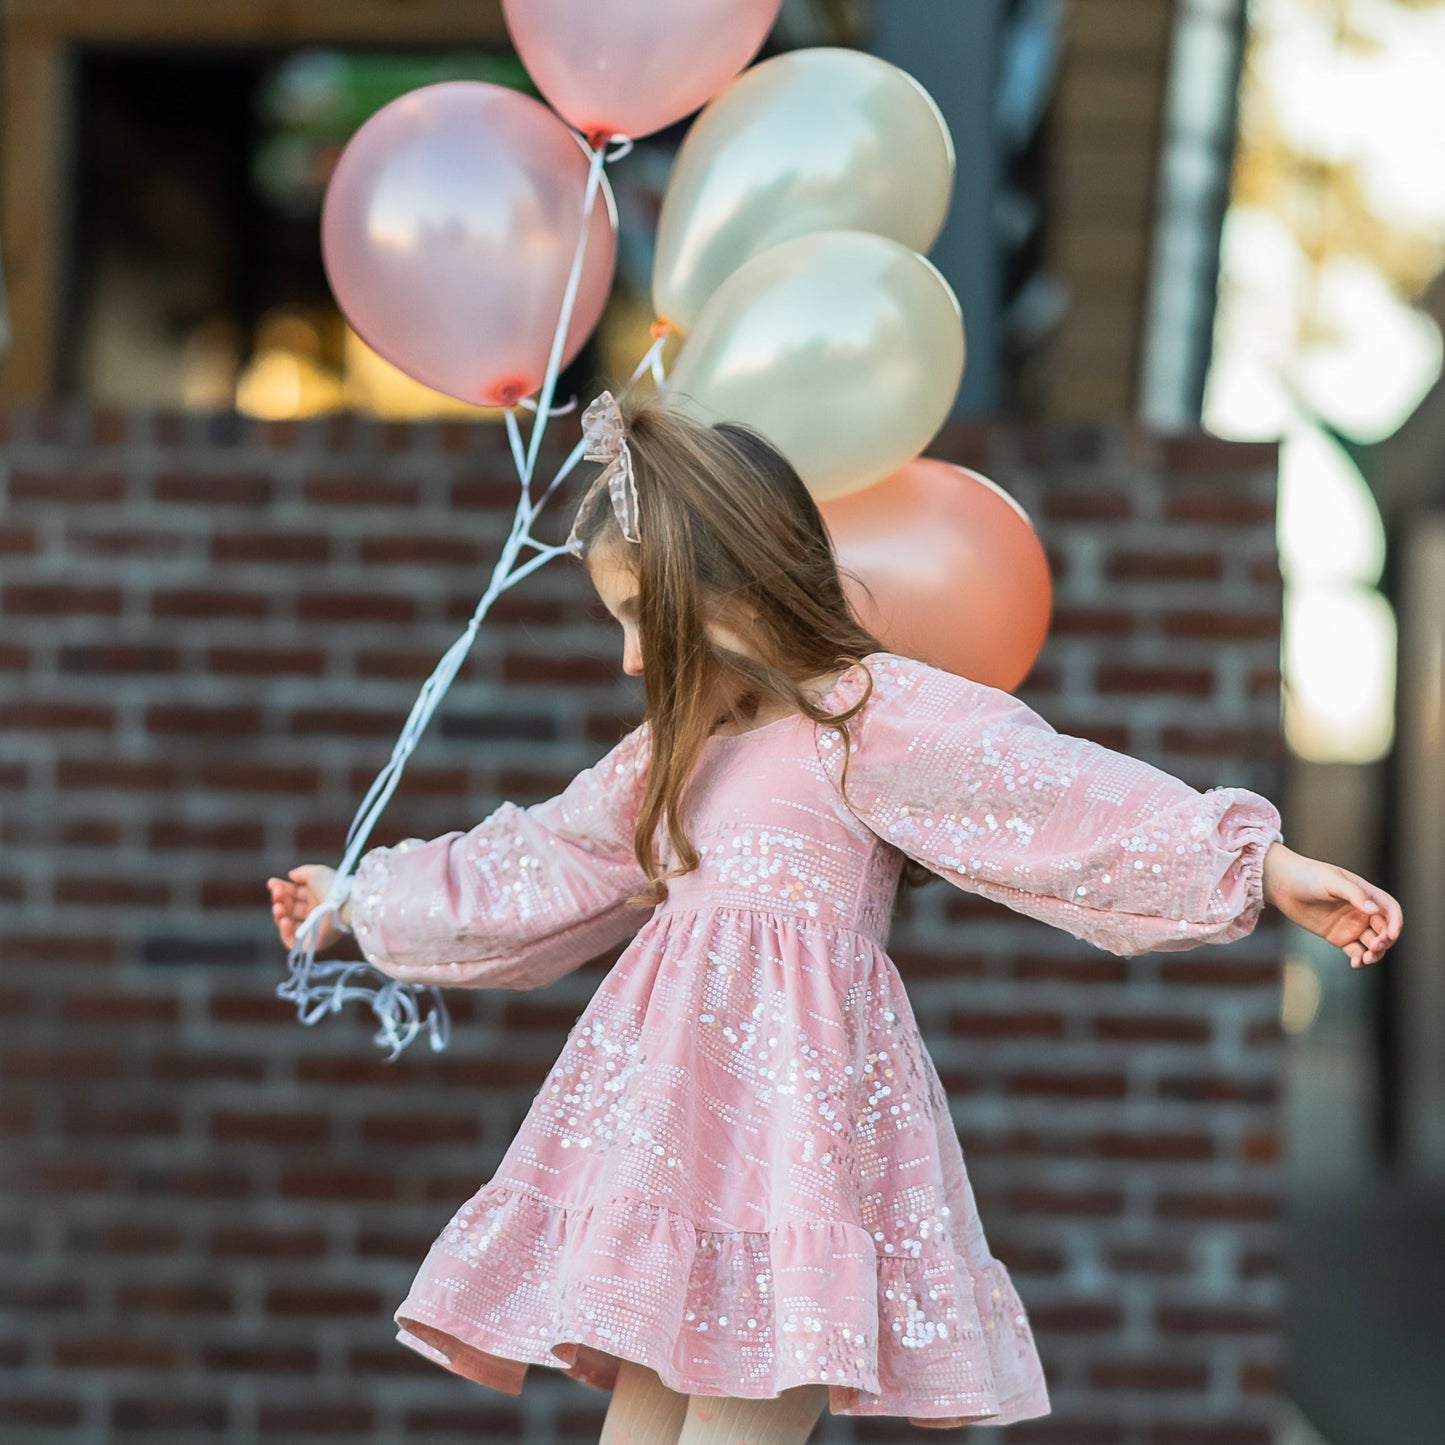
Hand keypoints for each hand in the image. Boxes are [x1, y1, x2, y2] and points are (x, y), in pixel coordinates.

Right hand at [266, 865, 344, 951]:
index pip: (294, 894)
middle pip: (289, 907)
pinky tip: (284, 920)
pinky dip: (284, 931)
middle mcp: (314, 912)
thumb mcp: (316, 873)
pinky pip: (291, 941)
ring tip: (278, 907)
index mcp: (317, 896)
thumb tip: (290, 876)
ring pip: (287, 923)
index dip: (281, 888)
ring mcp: (312, 928)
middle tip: (277, 893)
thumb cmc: (332, 886)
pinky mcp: (311, 943)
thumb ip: (302, 873)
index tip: (272, 883)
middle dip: (279, 899)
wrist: (343, 905)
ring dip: (279, 913)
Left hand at [1261, 841, 1401, 968]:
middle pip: (1384, 930)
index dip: (1395, 922)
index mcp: (1365, 894)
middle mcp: (1361, 911)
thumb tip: (1374, 909)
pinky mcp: (1337, 937)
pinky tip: (1356, 964)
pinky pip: (1355, 951)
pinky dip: (1359, 959)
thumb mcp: (1331, 881)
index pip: (1390, 910)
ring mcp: (1350, 925)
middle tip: (1374, 947)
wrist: (1281, 883)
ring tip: (1365, 959)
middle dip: (1384, 940)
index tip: (1391, 935)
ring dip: (1375, 953)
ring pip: (1372, 943)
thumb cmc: (1307, 875)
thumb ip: (1354, 894)